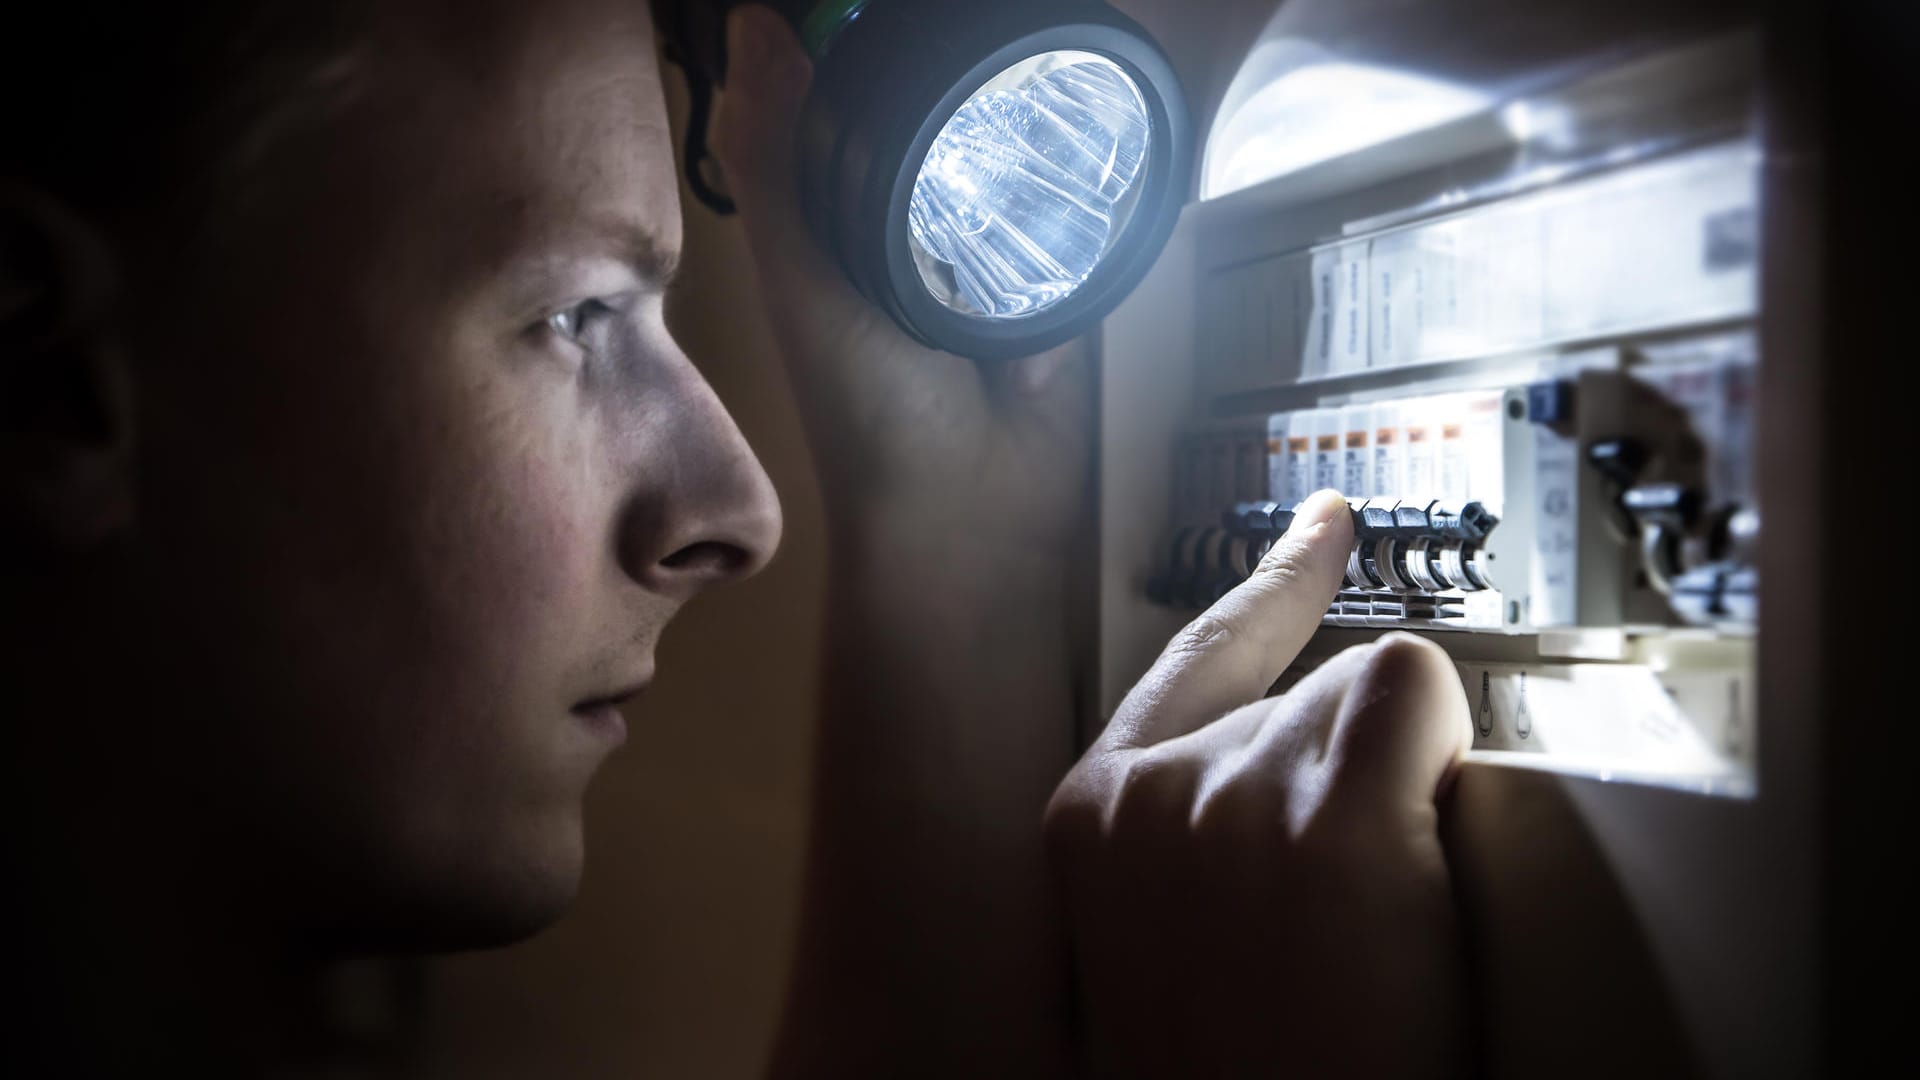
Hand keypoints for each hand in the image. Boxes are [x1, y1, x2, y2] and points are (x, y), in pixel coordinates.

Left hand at [710, 5, 1091, 555]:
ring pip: (1016, 146)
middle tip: (991, 11)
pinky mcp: (1070, 276)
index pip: (851, 94)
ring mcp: (1000, 248)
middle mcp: (919, 221)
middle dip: (961, 62)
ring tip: (1042, 36)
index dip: (865, 34)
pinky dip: (1088, 166)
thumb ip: (779, 164)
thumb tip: (755, 23)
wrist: (978, 512)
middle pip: (944, 109)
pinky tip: (1101, 105)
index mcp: (843, 215)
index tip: (884, 0)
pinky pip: (1081, 202)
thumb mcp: (806, 280)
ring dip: (1030, 103)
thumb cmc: (868, 409)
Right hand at [1046, 490, 1475, 1077]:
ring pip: (1367, 700)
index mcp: (1091, 819)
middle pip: (1303, 690)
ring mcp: (1237, 794)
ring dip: (1396, 795)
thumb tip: (1290, 769)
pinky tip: (1410, 869)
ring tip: (1371, 932)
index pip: (1190, 652)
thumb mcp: (1159, 940)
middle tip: (1349, 917)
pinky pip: (1417, 696)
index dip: (1270, 584)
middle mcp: (1153, 789)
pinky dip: (1438, 761)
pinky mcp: (1332, 811)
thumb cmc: (1226, 1072)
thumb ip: (1191, 831)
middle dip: (1350, 779)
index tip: (1325, 522)